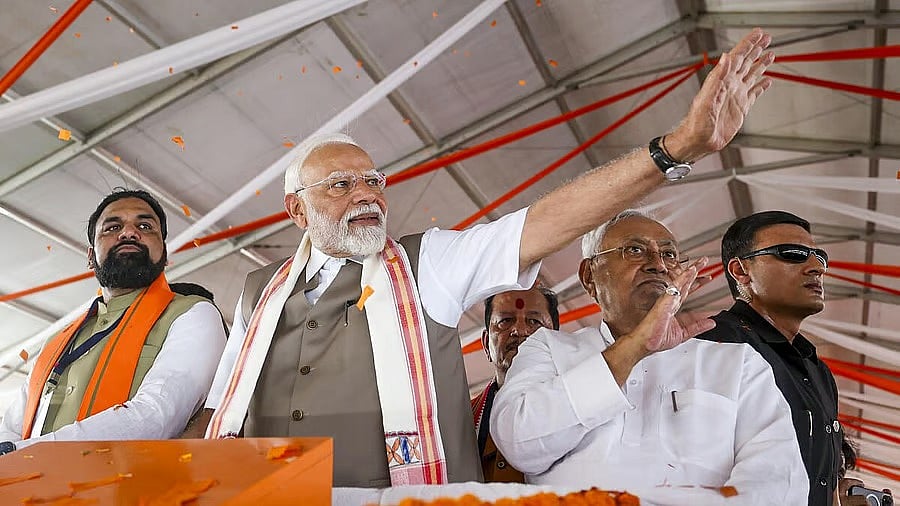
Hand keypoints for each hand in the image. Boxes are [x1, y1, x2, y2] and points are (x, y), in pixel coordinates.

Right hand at [631, 256, 715, 354]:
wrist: (646, 343)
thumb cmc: (656, 339)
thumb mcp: (683, 333)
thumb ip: (697, 327)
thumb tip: (711, 322)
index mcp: (674, 308)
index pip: (687, 292)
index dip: (697, 284)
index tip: (706, 277)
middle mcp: (670, 302)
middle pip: (685, 283)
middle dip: (694, 272)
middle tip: (703, 261)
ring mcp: (667, 300)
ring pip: (680, 282)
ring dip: (690, 272)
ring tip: (699, 262)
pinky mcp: (665, 302)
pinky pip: (675, 287)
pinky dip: (683, 279)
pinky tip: (690, 272)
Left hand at [668, 28, 774, 161]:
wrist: (698, 141)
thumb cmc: (697, 123)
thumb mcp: (706, 98)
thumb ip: (717, 77)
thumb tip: (726, 57)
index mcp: (722, 81)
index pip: (737, 57)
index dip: (748, 44)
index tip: (759, 33)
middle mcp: (730, 86)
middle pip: (746, 62)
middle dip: (756, 49)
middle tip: (766, 37)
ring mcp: (736, 96)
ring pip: (751, 75)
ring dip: (760, 64)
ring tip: (770, 54)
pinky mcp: (741, 108)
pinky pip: (754, 93)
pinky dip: (762, 86)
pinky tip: (768, 81)